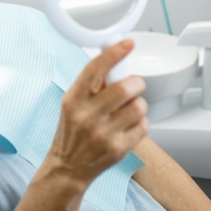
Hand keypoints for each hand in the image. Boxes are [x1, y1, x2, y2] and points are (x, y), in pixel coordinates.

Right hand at [16, 40, 147, 210]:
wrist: (68, 167)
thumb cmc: (72, 131)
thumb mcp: (72, 103)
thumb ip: (91, 84)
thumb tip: (111, 57)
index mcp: (73, 99)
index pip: (94, 69)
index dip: (113, 53)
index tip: (127, 43)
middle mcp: (87, 116)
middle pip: (124, 88)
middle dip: (135, 82)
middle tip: (134, 84)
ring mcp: (103, 133)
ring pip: (138, 106)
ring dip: (139, 103)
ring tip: (129, 108)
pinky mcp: (118, 149)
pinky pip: (143, 125)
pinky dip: (140, 122)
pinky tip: (128, 125)